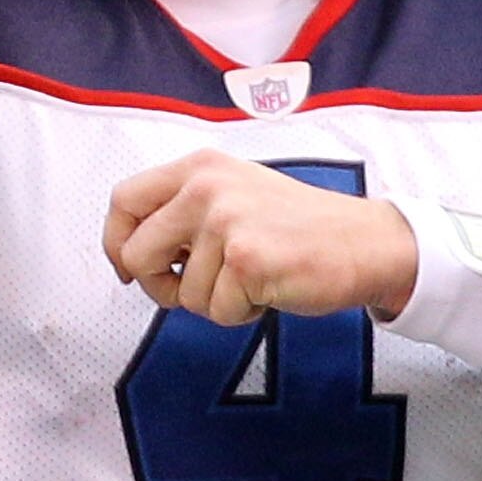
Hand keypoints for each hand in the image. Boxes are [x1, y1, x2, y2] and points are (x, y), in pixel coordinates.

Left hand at [104, 151, 417, 325]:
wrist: (364, 241)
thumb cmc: (297, 226)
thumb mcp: (233, 193)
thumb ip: (183, 209)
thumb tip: (129, 253)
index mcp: (198, 166)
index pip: (123, 200)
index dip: (117, 242)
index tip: (130, 268)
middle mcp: (206, 187)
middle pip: (137, 255)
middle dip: (161, 285)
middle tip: (198, 287)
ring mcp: (225, 222)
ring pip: (181, 294)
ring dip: (215, 301)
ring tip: (253, 277)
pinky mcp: (246, 260)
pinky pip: (218, 311)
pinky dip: (243, 313)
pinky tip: (270, 287)